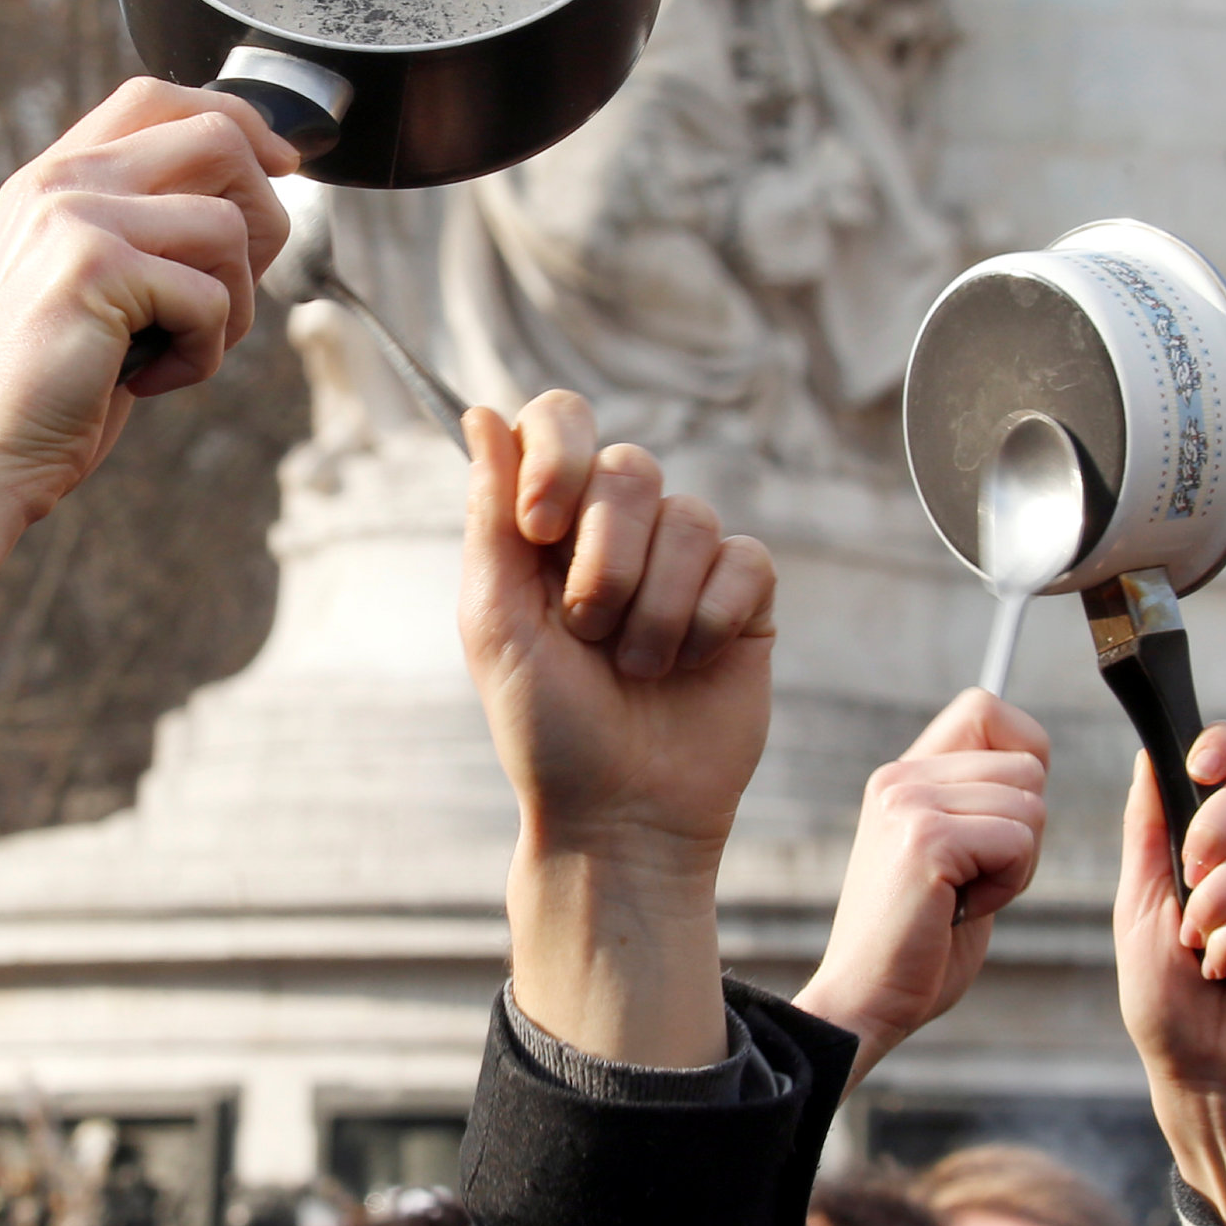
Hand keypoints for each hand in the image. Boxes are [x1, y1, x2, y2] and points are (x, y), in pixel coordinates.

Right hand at [0, 79, 297, 601]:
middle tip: (231, 292)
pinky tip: (150, 379)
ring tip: (182, 348)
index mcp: (54, 177)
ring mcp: (73, 217)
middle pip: (215, 137)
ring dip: (233, 304)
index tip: (278, 167)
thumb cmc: (43, 387)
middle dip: (262, 215)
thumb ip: (144, 226)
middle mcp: (60, 181)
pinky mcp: (94, 268)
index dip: (235, 120)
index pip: (157, 96)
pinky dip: (203, 355)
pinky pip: (210, 296)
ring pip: (228, 225)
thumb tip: (256, 200)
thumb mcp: (91, 283)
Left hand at [460, 392, 777, 1065]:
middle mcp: (617, 530)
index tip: (541, 524)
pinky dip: (708, 617)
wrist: (620, 812)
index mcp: (547, 525)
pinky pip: (745, 559)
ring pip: (690, 516)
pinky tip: (689, 664)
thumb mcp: (494, 621)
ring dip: (652, 608)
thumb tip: (480, 413)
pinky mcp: (744, 598)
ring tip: (636, 668)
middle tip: (584, 631)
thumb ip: (489, 515)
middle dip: (603, 558)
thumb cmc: (546, 724)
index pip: (559, 421)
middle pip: (629, 465)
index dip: (557, 454)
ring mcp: (684, 561)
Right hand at [796, 687, 1049, 1089]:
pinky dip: (1008, 887)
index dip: (1024, 755)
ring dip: (1018, 866)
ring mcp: (908, 803)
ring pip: (1031, 807)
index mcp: (903, 774)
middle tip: (973, 879)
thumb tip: (1033, 762)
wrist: (865, 999)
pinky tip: (959, 910)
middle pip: (1027, 767)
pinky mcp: (925, 840)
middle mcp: (900, 777)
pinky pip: (1019, 843)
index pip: (987, 709)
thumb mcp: (946, 854)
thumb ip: (977, 803)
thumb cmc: (917, 942)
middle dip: (1025, 832)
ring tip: (962, 896)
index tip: (1003, 819)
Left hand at [1114, 724, 1225, 1225]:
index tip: (1196, 764)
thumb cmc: (1164, 990)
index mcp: (1219, 843)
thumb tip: (1150, 755)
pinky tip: (1222, 968)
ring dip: (1216, 904)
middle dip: (1214, 826)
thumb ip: (1148, 830)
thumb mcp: (1139, 900)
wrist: (1193, 1068)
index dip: (1225, 748)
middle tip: (1189, 876)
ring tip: (1197, 945)